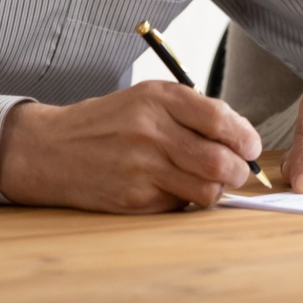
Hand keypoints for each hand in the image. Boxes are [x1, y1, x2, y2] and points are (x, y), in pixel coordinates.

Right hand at [0, 81, 260, 212]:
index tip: (250, 146)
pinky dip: (187, 199)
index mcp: (159, 99)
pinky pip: (180, 204)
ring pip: (206, 189)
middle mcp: (152, 131)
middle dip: (240, 170)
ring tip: (212, 181)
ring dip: (218, 189)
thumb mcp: (147, 97)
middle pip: (219, 161)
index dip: (245, 137)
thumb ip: (191, 110)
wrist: (51, 149)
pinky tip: (176, 187)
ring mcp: (142, 168)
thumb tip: (239, 133)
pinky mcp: (134, 198)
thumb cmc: (108, 121)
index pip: (220, 120)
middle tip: (239, 170)